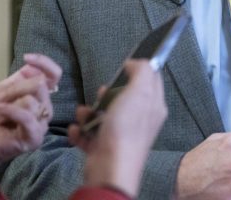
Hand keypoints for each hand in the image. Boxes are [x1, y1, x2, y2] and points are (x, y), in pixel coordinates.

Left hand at [0, 54, 60, 179]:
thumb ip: (18, 80)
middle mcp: (44, 109)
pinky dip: (10, 110)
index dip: (45, 63)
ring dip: (9, 102)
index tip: (26, 57)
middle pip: (42, 86)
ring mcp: (41, 124)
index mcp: (38, 96)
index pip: (54, 75)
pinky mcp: (35, 138)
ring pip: (34, 101)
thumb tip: (33, 68)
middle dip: (16, 88)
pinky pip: (28, 117)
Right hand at [68, 60, 167, 197]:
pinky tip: (77, 131)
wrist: (110, 168)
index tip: (122, 69)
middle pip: (123, 97)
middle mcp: (140, 120)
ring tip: (83, 115)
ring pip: (103, 114)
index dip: (137, 71)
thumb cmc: (126, 127)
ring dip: (88, 112)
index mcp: (153, 105)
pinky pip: (90, 133)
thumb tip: (136, 63)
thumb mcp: (139, 92)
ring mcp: (121, 135)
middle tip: (101, 93)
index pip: (151, 80)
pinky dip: (81, 131)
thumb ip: (142, 72)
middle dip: (107, 93)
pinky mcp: (104, 147)